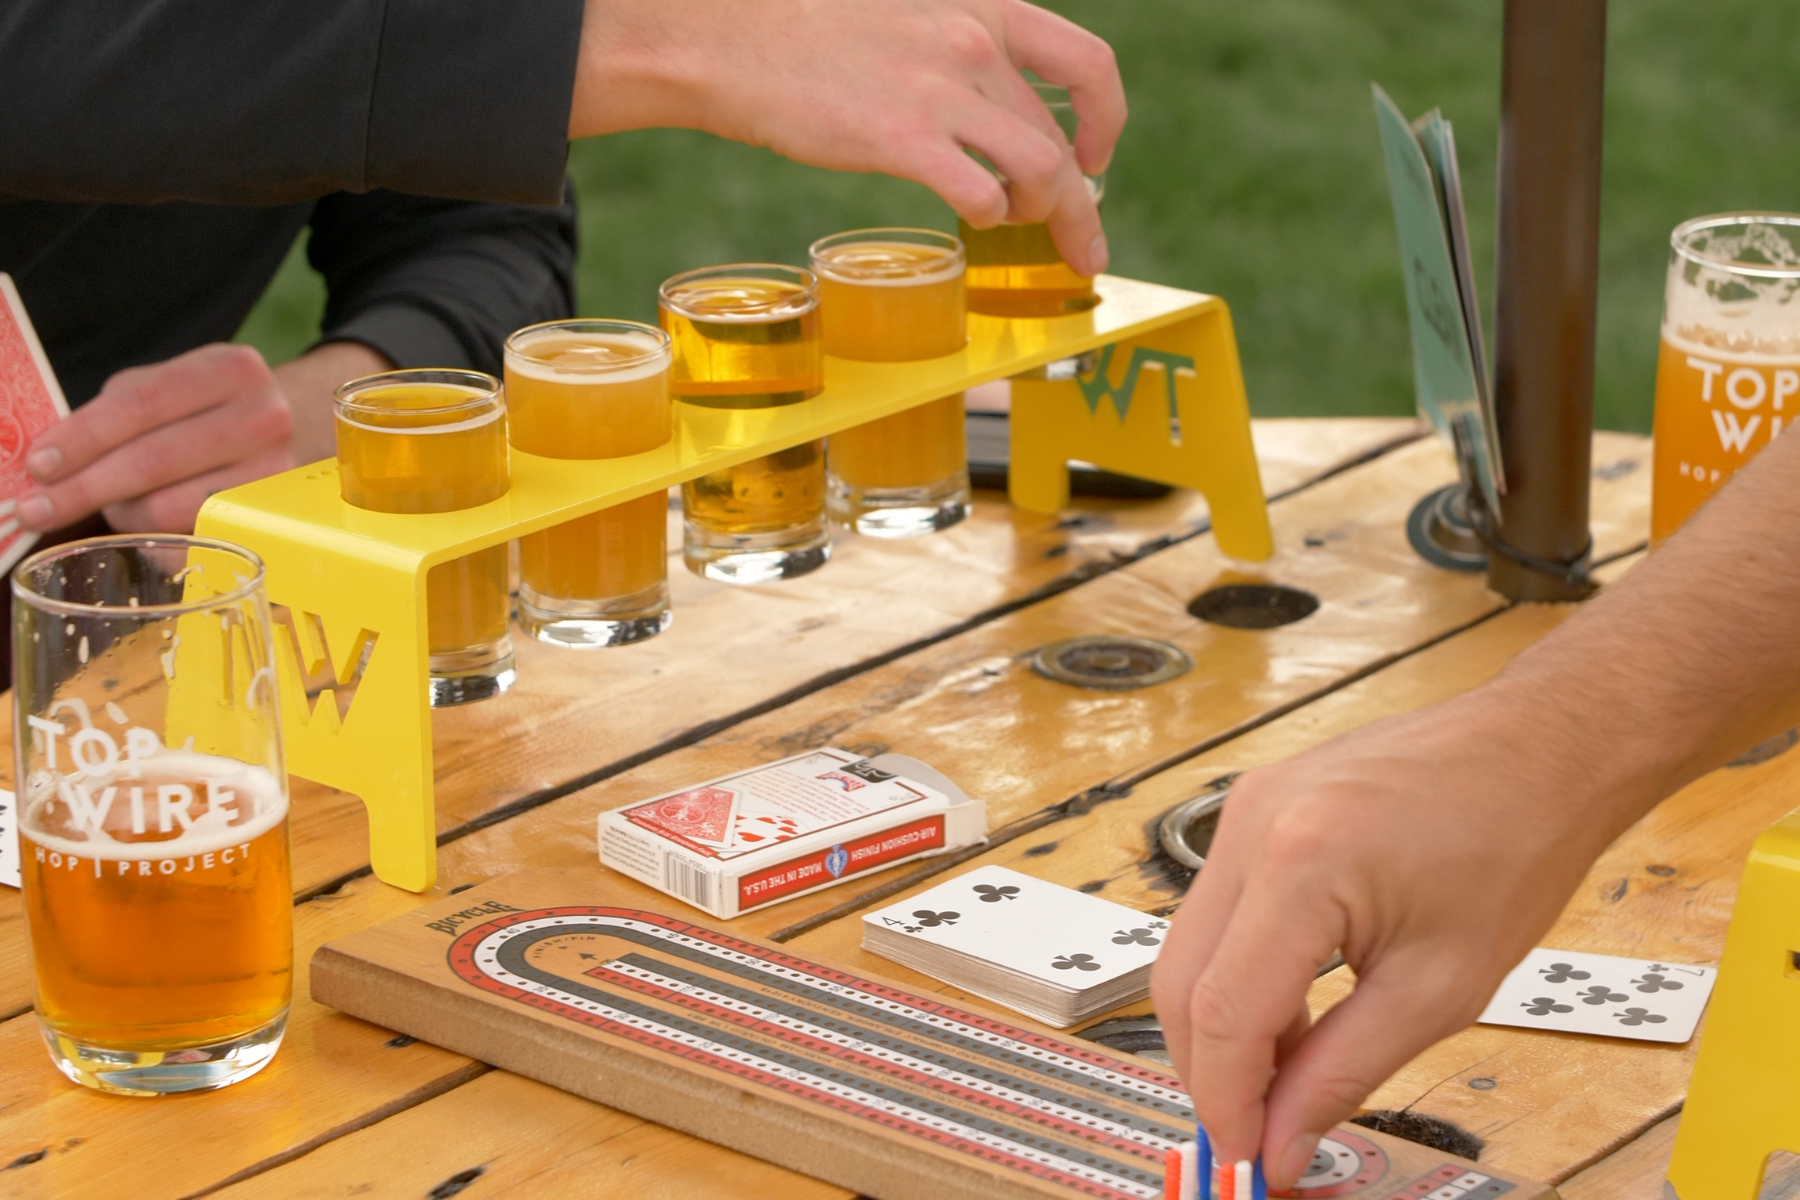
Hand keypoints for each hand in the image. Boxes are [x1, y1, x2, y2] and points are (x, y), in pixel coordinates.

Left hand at [16, 340, 385, 534]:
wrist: (290, 432)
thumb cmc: (209, 411)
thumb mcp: (169, 387)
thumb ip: (112, 413)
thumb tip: (49, 462)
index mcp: (233, 370)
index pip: (143, 403)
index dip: (84, 436)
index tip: (39, 465)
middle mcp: (266, 418)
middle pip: (155, 460)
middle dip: (86, 487)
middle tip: (39, 508)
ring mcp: (274, 474)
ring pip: (170, 508)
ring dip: (123, 513)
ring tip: (113, 504)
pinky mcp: (271, 521)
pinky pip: (190, 543)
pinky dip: (154, 542)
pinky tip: (145, 529)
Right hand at [571, 0, 1122, 275]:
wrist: (729, 38)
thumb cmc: (805, 34)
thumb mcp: (906, 18)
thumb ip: (956, 51)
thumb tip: (990, 109)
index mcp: (983, 7)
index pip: (1089, 62)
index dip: (1107, 119)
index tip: (1096, 157)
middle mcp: (975, 41)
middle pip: (1059, 136)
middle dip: (1077, 199)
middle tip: (1077, 242)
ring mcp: (942, 90)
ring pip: (1042, 169)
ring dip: (1047, 212)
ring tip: (1024, 229)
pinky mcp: (903, 138)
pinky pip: (984, 193)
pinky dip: (993, 216)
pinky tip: (976, 221)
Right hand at [1149, 687, 1630, 1188]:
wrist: (1537, 747)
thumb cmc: (1513, 843)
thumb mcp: (1440, 987)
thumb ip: (1343, 1072)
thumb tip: (1281, 1138)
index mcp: (1299, 865)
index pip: (1223, 1014)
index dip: (1227, 1102)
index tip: (1250, 1163)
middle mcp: (1250, 828)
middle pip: (1179, 984)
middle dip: (1212, 1073)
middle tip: (1259, 1135)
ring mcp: (1242, 810)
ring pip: (1188, 950)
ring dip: (1224, 1027)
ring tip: (1287, 1079)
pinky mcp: (1251, 808)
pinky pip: (1216, 911)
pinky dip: (1238, 975)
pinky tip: (1292, 1013)